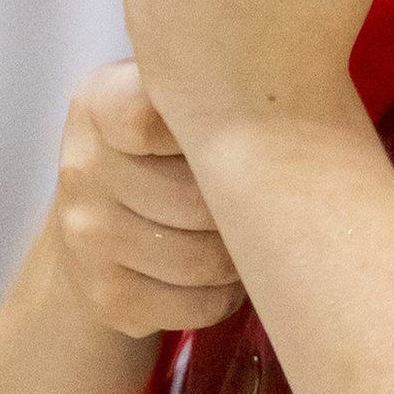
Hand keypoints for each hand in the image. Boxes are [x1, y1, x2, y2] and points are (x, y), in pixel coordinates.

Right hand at [50, 59, 245, 336]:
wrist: (98, 228)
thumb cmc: (169, 152)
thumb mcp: (174, 102)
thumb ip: (217, 88)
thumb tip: (312, 88)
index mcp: (100, 102)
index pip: (153, 117)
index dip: (213, 132)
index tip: (245, 135)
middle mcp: (81, 167)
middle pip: (198, 201)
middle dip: (247, 210)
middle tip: (269, 202)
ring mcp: (85, 237)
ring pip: (204, 260)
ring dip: (242, 258)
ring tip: (250, 238)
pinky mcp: (103, 296)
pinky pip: (198, 305)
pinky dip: (226, 296)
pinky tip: (222, 276)